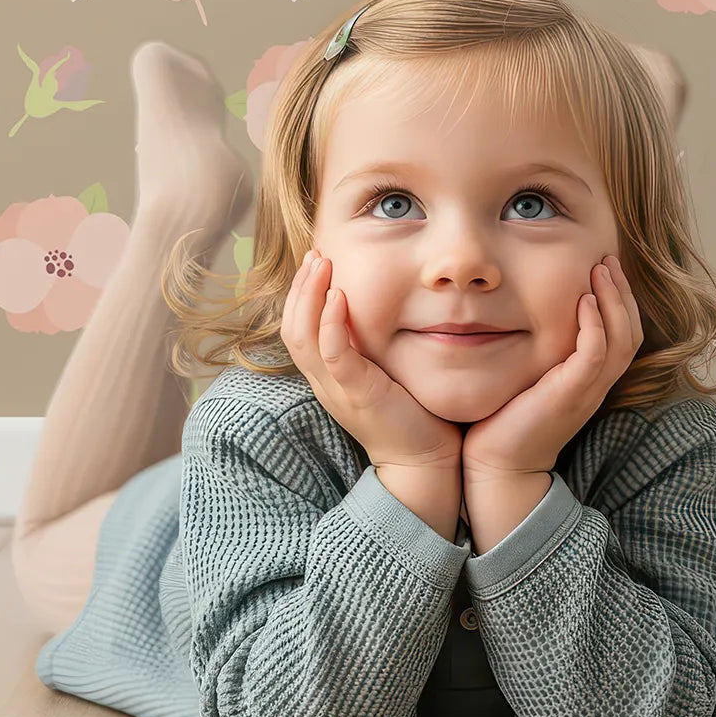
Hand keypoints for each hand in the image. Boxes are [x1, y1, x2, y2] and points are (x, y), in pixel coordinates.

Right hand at [281, 250, 463, 471]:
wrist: (424, 462)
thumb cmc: (413, 415)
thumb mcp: (385, 373)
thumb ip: (375, 347)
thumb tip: (388, 311)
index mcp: (328, 376)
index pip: (297, 329)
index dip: (301, 294)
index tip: (317, 262)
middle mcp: (324, 381)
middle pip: (291, 327)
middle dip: (300, 287)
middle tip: (315, 254)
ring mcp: (336, 389)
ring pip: (302, 337)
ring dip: (309, 295)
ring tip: (322, 264)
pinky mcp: (357, 394)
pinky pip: (332, 355)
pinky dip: (330, 323)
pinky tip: (339, 296)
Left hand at [461, 254, 643, 480]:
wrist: (498, 466)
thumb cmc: (506, 421)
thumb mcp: (530, 378)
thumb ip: (541, 352)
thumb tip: (524, 315)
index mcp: (591, 380)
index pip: (623, 334)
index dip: (620, 300)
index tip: (604, 268)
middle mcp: (596, 385)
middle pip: (631, 332)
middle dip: (622, 292)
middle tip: (608, 259)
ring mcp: (587, 391)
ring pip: (621, 339)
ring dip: (614, 300)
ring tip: (600, 269)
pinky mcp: (570, 395)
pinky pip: (595, 354)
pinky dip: (595, 325)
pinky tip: (584, 301)